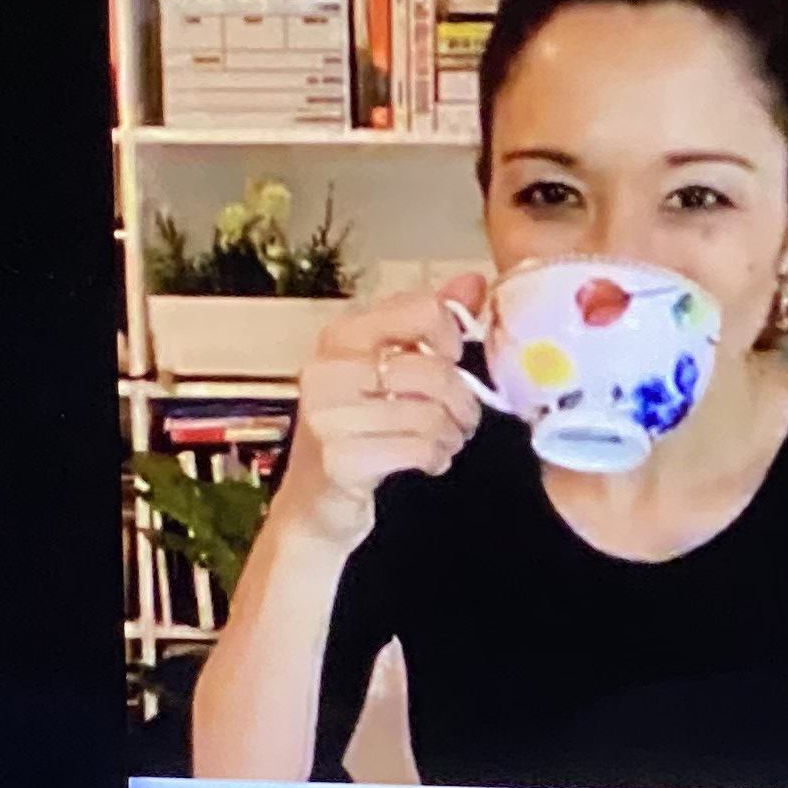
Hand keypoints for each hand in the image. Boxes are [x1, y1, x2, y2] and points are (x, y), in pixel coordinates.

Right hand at [271, 274, 488, 554]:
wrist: (313, 505)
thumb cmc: (354, 433)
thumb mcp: (386, 371)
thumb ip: (426, 327)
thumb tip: (473, 283)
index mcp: (341, 336)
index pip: (421, 310)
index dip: (452, 336)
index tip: (454, 360)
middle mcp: (329, 370)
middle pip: (433, 370)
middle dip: (462, 401)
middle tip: (463, 419)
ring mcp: (330, 417)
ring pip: (430, 414)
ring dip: (452, 434)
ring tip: (445, 442)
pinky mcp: (341, 461)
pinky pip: (418, 448)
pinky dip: (436, 457)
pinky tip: (431, 461)